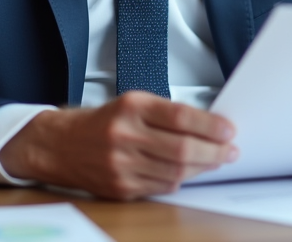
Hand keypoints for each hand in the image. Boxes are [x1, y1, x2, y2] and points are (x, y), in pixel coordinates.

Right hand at [0, 91, 236, 199]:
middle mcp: (125, 136)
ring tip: (216, 160)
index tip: (228, 130)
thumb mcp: (133, 103)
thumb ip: (168, 113)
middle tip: (230, 150)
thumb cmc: (102, 122)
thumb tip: (209, 126)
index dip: (210, 126)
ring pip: (175, 172)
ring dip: (202, 168)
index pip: (180, 117)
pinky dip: (181, 180)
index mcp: (131, 108)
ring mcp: (121, 165)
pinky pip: (162, 187)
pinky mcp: (121, 188)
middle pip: (182, 149)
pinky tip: (190, 172)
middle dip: (214, 151)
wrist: (61, 146)